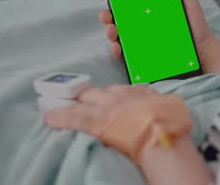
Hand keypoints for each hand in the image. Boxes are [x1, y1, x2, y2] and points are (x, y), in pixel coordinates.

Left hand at [44, 85, 191, 165]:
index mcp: (138, 91)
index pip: (120, 90)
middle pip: (99, 91)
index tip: (108, 99)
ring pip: (82, 100)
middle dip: (87, 94)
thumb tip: (165, 108)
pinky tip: (48, 116)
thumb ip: (162, 105)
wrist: (161, 129)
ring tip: (57, 103)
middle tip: (79, 97)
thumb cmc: (170, 121)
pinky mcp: (93, 119)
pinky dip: (59, 115)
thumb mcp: (171, 107)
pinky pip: (72, 116)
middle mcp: (120, 95)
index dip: (111, 96)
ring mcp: (106, 106)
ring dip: (70, 102)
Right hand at [100, 0, 218, 70]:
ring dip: (111, 33)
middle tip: (107, 15)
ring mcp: (141, 45)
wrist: (205, 53)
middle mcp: (142, 29)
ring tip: (113, 30)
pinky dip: (118, 52)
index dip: (116, 0)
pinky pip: (126, 58)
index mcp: (150, 14)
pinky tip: (119, 47)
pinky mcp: (143, 61)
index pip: (128, 6)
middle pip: (119, 21)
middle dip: (108, 17)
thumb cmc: (196, 29)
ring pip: (119, 38)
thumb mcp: (190, 7)